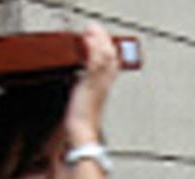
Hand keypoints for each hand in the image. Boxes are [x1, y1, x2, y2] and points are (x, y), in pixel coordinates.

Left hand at [65, 23, 119, 143]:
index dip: (110, 49)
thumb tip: (80, 84)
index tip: (103, 39)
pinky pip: (95, 63)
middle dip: (105, 40)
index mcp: (105, 89)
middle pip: (112, 57)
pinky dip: (92, 49)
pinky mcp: (90, 85)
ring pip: (106, 57)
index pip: (113, 64)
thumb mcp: (86, 104)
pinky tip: (88, 41)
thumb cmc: (83, 124)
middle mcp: (105, 85)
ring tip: (91, 30)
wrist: (83, 134)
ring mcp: (98, 84)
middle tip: (96, 29)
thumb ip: (86, 91)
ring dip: (99, 40)